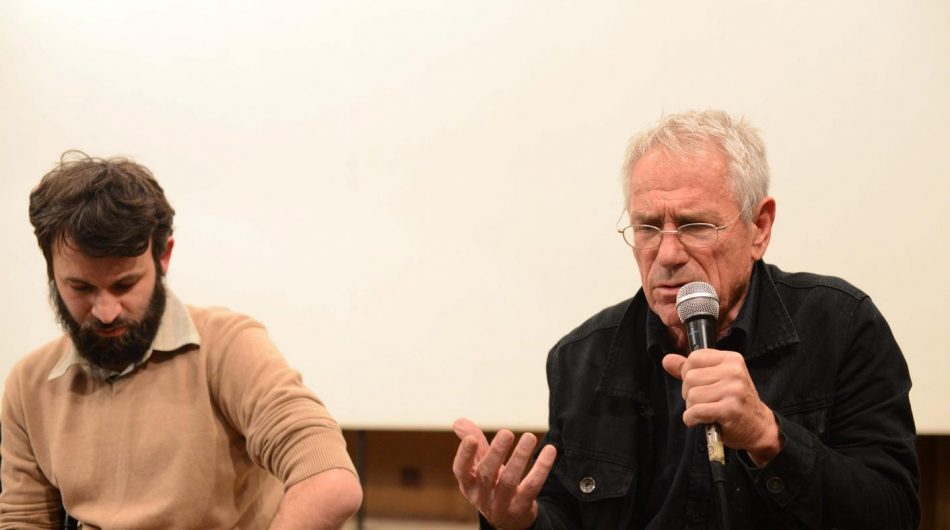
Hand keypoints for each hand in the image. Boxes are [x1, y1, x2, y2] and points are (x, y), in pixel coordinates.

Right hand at [452, 418, 556, 529]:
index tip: (471, 438)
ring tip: (529, 437)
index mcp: (468, 483)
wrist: (509, 520)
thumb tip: (457, 421)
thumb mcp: (480, 467)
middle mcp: (481, 496)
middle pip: (487, 474)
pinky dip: (541, 468)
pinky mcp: (521, 508)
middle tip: (507, 432)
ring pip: (510, 480)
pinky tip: (550, 451)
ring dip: (520, 457)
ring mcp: (501, 504)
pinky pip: (532, 487)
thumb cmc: (492, 485)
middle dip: (496, 452)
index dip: (465, 454)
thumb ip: (473, 444)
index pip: (461, 470)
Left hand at [662, 349, 780, 465]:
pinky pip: (695, 412)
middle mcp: (734, 371)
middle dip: (690, 394)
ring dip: (693, 408)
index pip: (693, 358)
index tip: (700, 385)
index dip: (688, 374)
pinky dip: (692, 419)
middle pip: (689, 378)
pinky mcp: (730, 409)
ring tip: (708, 411)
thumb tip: (667, 360)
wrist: (759, 427)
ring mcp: (734, 390)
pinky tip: (703, 421)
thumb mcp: (716, 380)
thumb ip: (690, 369)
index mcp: (731, 359)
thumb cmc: (734, 402)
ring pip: (691, 395)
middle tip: (706, 402)